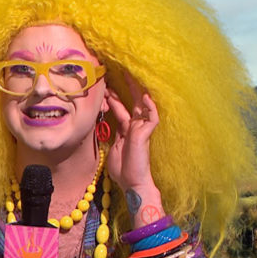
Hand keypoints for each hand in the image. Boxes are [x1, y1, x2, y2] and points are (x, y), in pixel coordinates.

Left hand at [105, 71, 158, 193]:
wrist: (132, 183)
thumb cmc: (123, 170)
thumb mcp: (112, 148)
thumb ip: (111, 135)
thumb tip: (104, 125)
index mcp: (126, 130)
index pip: (121, 109)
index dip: (114, 98)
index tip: (105, 88)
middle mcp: (135, 127)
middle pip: (132, 103)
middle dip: (125, 89)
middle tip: (119, 74)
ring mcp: (141, 130)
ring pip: (142, 106)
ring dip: (137, 92)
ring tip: (131, 77)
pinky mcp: (146, 134)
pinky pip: (152, 118)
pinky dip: (151, 107)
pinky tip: (146, 97)